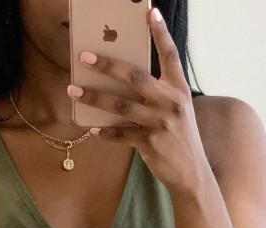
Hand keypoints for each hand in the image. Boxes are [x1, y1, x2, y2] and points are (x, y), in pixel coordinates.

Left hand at [66, 5, 211, 196]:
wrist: (192, 174)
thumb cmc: (180, 138)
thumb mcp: (177, 111)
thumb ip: (158, 94)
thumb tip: (125, 81)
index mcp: (179, 89)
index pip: (170, 55)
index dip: (161, 33)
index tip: (149, 12)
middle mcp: (171, 103)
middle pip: (136, 77)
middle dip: (108, 65)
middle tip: (85, 56)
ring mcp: (160, 123)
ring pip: (120, 105)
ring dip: (94, 97)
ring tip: (74, 90)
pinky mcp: (150, 143)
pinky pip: (121, 134)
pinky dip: (105, 132)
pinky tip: (92, 129)